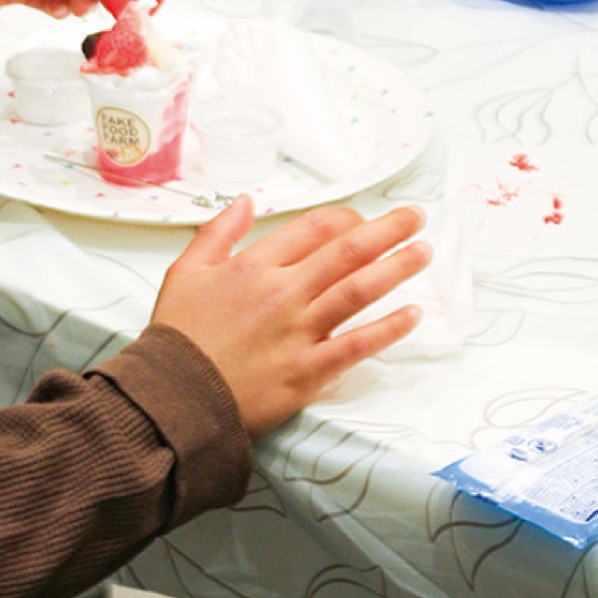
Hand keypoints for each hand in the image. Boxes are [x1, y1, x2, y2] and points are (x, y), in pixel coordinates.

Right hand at [152, 197, 428, 437]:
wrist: (174, 396)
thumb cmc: (179, 335)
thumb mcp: (186, 270)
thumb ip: (218, 231)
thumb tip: (243, 201)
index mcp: (254, 265)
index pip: (314, 228)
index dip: (345, 218)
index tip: (362, 217)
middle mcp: (283, 293)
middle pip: (346, 252)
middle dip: (387, 231)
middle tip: (415, 218)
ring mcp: (299, 333)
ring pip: (358, 291)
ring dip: (395, 269)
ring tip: (422, 253)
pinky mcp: (308, 372)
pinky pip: (356, 346)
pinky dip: (387, 330)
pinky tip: (412, 315)